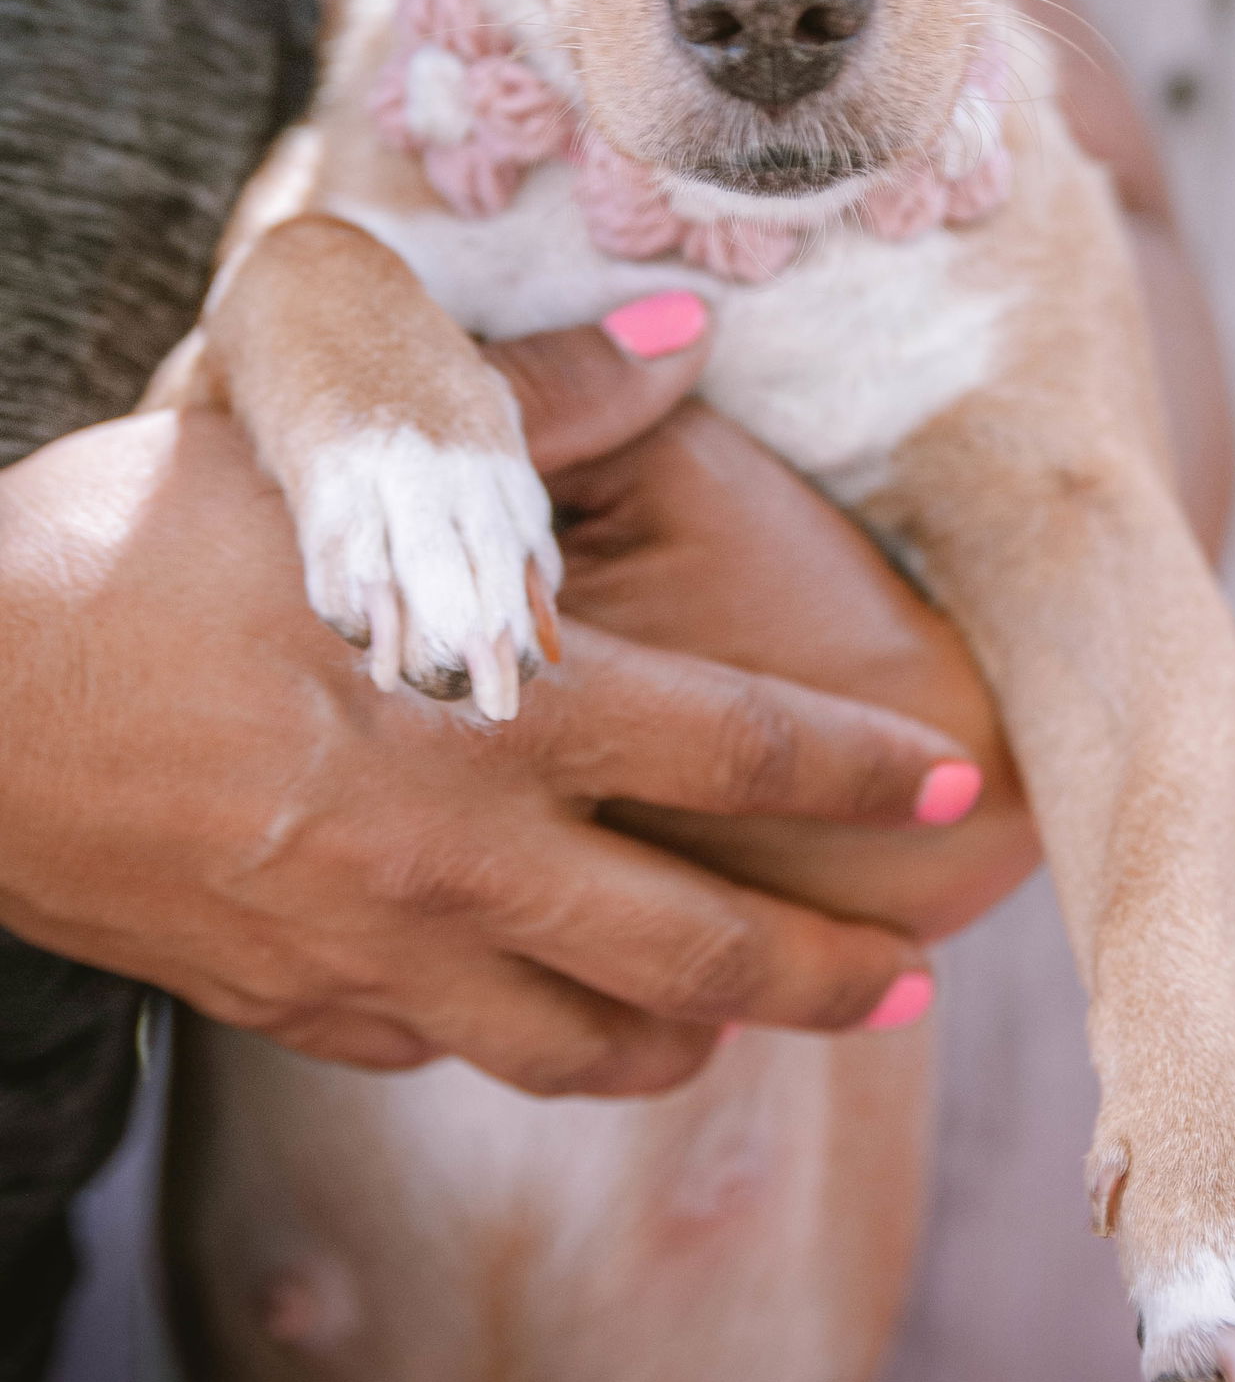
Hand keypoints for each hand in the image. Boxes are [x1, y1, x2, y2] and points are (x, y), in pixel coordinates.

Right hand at [0, 322, 976, 1098]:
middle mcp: (461, 854)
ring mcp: (375, 952)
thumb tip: (678, 328)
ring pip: (582, 1044)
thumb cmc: (133, 552)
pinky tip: (546, 1021)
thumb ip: (532, 407)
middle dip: (821, 974)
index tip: (956, 796)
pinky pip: (448, 1053)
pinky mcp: (292, 1002)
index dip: (865, 778)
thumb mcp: (333, 462)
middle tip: (904, 987)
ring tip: (741, 1028)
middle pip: (697, 948)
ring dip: (688, 1042)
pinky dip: (526, 1045)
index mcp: (497, 710)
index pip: (742, 753)